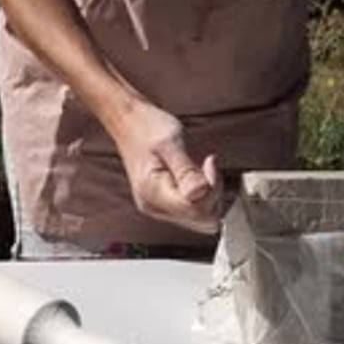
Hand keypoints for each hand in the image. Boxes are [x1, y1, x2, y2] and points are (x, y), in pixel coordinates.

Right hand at [112, 100, 222, 233]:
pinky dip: (204, 196)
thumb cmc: (147, 128)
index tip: (208, 162)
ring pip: (202, 219)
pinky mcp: (166, 205)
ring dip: (210, 195)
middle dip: (214, 193)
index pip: (198, 210)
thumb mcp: (170, 143)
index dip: (212, 189)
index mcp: (153, 193)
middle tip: (207, 165)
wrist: (129, 123)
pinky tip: (197, 177)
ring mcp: (159, 209)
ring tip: (202, 169)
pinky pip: (194, 212)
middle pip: (202, 220)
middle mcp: (155, 207)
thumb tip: (200, 193)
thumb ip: (185, 170)